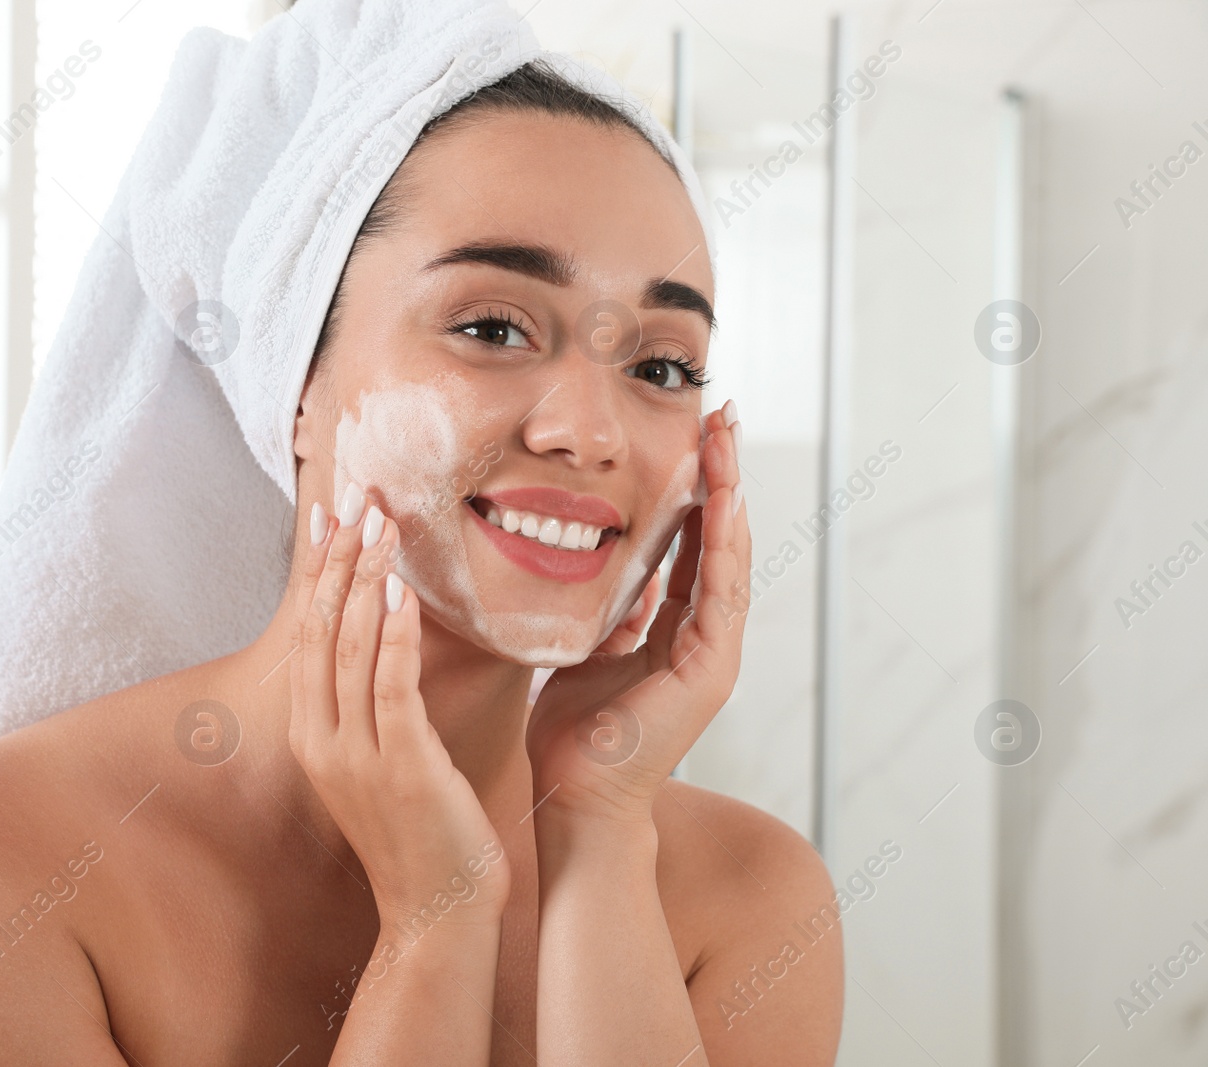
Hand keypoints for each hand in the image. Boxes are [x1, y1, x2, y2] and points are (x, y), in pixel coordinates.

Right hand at [289, 483, 510, 929]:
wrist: (438, 910)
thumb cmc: (422, 831)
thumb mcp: (384, 759)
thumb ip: (377, 703)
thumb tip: (388, 638)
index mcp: (315, 735)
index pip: (308, 633)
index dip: (318, 570)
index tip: (328, 513)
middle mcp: (323, 740)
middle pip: (321, 628)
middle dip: (340, 557)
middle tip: (358, 495)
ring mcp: (356, 755)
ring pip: (350, 647)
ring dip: (365, 578)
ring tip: (381, 522)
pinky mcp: (399, 766)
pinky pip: (390, 686)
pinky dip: (393, 635)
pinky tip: (401, 593)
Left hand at [524, 405, 751, 824]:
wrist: (574, 800)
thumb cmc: (571, 736)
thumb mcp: (585, 652)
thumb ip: (609, 613)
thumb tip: (609, 570)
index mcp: (674, 631)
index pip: (691, 545)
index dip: (694, 489)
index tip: (692, 435)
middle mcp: (704, 637)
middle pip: (720, 539)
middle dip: (721, 474)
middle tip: (722, 412)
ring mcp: (714, 653)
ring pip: (729, 556)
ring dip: (729, 493)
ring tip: (727, 437)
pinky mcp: (711, 671)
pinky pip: (721, 593)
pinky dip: (723, 544)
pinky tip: (723, 499)